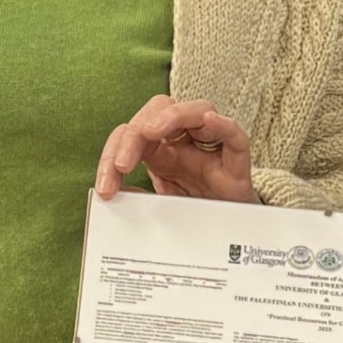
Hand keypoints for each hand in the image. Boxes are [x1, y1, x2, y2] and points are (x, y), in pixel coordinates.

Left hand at [94, 96, 255, 203]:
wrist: (230, 233)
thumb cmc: (196, 211)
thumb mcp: (158, 205)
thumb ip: (139, 198)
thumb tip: (115, 196)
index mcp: (161, 148)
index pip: (132, 133)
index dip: (112, 154)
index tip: (105, 187)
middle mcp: (185, 140)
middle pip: (159, 110)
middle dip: (134, 133)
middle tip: (121, 164)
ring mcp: (211, 147)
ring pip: (196, 110)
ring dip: (170, 117)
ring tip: (150, 132)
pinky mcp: (236, 161)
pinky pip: (235, 135)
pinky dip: (223, 124)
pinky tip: (208, 120)